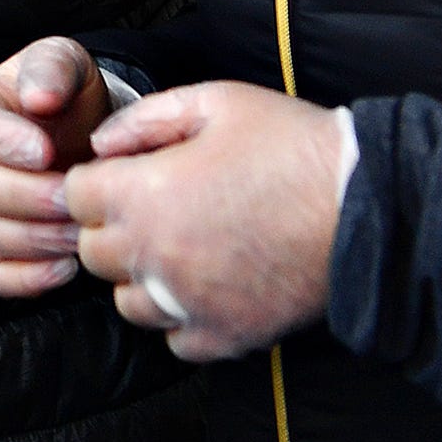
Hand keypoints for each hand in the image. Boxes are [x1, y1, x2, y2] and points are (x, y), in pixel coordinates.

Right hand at [0, 37, 116, 296]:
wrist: (78, 137)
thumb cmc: (66, 97)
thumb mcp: (65, 64)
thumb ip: (53, 68)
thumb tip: (39, 98)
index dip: (1, 142)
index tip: (46, 151)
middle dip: (24, 196)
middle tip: (73, 198)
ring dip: (32, 238)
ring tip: (79, 230)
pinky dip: (27, 277)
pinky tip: (66, 265)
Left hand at [61, 80, 348, 361]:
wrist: (368, 204)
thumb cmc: (292, 145)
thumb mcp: (213, 101)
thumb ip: (143, 118)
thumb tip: (100, 145)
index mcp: (144, 193)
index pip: (74, 198)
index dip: (96, 182)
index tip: (125, 177)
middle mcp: (156, 254)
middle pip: (93, 253)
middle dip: (113, 228)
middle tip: (154, 208)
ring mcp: (190, 301)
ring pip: (128, 301)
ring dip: (142, 276)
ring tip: (182, 247)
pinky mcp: (229, 334)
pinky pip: (176, 340)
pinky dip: (181, 318)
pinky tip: (206, 287)